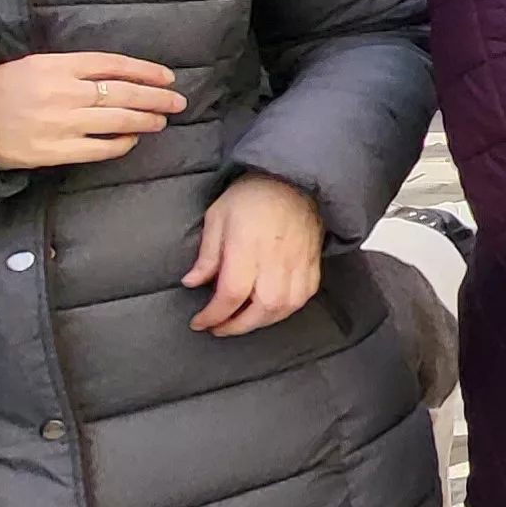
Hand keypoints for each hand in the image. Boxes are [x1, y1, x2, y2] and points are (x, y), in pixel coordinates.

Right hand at [0, 51, 183, 169]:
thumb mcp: (33, 64)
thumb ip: (71, 68)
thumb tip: (113, 75)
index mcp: (57, 65)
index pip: (114, 65)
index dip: (145, 71)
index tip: (167, 77)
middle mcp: (64, 92)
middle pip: (123, 92)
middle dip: (156, 97)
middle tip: (177, 101)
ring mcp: (61, 123)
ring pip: (118, 120)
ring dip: (145, 120)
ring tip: (161, 120)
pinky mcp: (55, 151)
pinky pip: (99, 148)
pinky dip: (120, 144)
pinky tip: (132, 140)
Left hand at [184, 173, 324, 336]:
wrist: (293, 179)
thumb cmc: (251, 195)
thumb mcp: (217, 217)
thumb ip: (207, 254)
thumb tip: (192, 282)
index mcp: (247, 246)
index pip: (231, 294)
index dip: (213, 315)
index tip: (199, 322)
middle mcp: (275, 259)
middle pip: (260, 309)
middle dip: (236, 326)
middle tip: (219, 327)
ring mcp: (298, 263)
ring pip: (284, 308)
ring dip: (261, 322)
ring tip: (243, 320)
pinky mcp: (313, 263)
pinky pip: (303, 298)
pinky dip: (286, 310)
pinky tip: (270, 309)